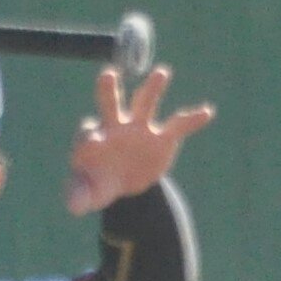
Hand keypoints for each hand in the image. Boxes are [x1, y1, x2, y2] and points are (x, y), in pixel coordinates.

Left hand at [64, 66, 213, 212]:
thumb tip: (74, 207)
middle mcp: (115, 126)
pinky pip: (178, 125)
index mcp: (92, 137)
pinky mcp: (162, 138)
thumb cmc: (98, 184)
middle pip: (110, 103)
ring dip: (152, 88)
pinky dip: (192, 119)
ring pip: (144, 103)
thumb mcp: (87, 194)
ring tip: (161, 73)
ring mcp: (140, 128)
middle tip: (108, 75)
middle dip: (109, 90)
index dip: (89, 137)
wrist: (123, 184)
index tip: (93, 142)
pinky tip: (207, 112)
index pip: (88, 132)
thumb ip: (79, 197)